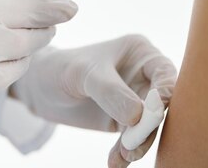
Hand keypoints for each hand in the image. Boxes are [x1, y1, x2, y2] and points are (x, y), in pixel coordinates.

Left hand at [11, 35, 176, 166]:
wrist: (40, 87)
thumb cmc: (63, 68)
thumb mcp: (85, 74)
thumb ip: (111, 92)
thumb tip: (138, 117)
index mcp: (141, 52)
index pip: (165, 72)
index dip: (167, 92)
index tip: (157, 112)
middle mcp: (143, 75)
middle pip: (162, 103)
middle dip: (151, 125)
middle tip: (134, 143)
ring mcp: (135, 99)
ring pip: (149, 125)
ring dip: (138, 143)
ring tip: (122, 156)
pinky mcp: (125, 121)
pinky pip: (133, 139)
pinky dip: (126, 152)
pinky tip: (116, 161)